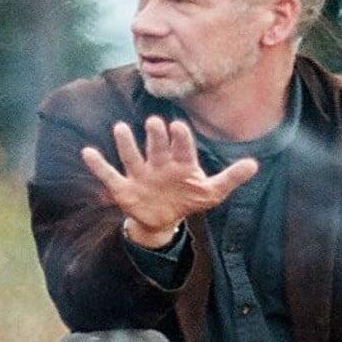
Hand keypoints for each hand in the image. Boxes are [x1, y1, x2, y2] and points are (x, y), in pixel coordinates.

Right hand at [81, 116, 259, 246]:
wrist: (164, 219)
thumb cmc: (188, 199)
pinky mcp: (123, 187)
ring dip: (126, 144)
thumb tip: (254, 164)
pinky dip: (98, 165)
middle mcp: (159, 163)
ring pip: (132, 156)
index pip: (181, 148)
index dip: (180, 138)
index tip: (178, 126)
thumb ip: (230, 178)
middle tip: (153, 122)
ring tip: (120, 128)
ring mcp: (140, 174)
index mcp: (180, 162)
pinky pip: (109, 175)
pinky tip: (88, 153)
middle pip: (156, 147)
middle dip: (155, 137)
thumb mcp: (211, 192)